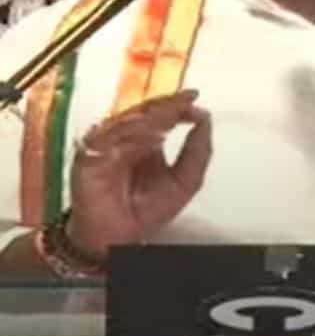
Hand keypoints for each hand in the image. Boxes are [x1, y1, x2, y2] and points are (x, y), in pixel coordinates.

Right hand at [65, 89, 211, 258]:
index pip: (161, 113)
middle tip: (183, 100)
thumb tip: (205, 119)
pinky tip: (148, 136)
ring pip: (126, 121)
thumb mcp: (185, 181)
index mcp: (147, 140)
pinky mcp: (88, 158)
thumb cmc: (147, 211)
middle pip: (144, 112)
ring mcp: (106, 146)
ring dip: (149, 117)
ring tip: (170, 114)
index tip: (193, 97)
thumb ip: (197, 151)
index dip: (177, 103)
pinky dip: (126, 135)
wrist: (120, 238)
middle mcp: (126, 139)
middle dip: (166, 105)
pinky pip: (105, 140)